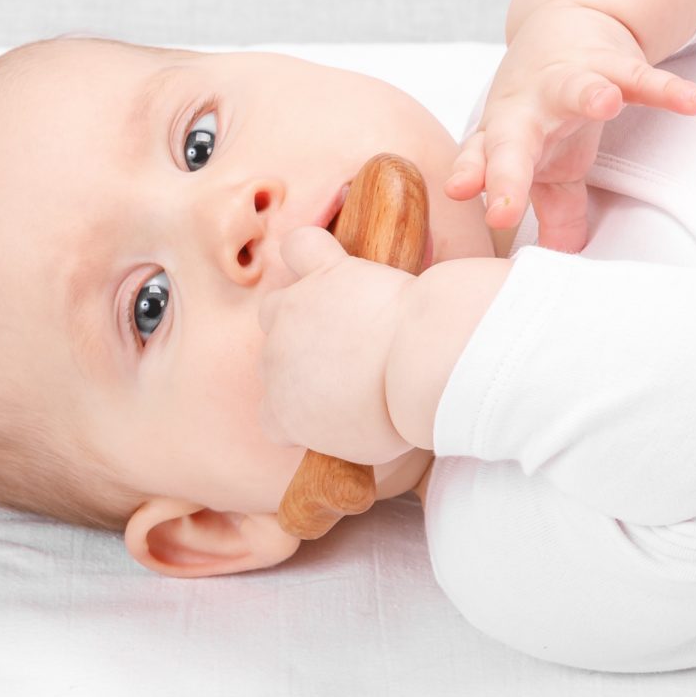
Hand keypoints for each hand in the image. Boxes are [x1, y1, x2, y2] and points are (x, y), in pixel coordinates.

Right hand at [256, 226, 417, 464]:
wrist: (420, 365)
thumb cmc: (403, 412)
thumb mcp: (370, 448)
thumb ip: (343, 434)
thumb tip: (348, 419)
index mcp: (284, 415)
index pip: (274, 418)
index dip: (306, 410)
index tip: (339, 404)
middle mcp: (275, 362)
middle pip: (277, 359)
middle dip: (311, 360)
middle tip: (357, 359)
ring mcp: (295, 312)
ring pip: (277, 305)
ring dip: (304, 310)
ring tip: (345, 316)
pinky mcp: (326, 274)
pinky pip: (301, 248)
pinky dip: (312, 250)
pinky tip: (333, 261)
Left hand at [446, 2, 695, 252]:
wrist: (563, 23)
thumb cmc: (546, 107)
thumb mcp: (541, 161)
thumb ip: (552, 211)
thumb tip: (560, 260)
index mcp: (503, 136)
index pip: (481, 162)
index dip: (472, 179)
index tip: (469, 202)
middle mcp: (527, 108)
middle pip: (511, 142)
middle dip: (505, 173)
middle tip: (502, 208)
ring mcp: (568, 82)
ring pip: (576, 89)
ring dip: (591, 95)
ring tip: (608, 103)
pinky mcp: (612, 63)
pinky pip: (642, 78)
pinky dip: (667, 88)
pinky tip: (694, 101)